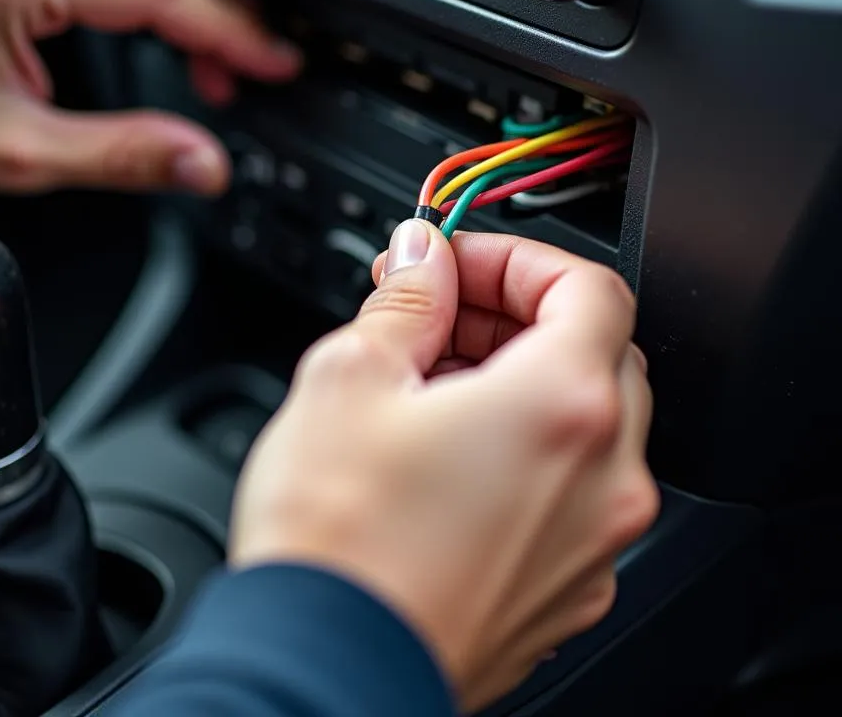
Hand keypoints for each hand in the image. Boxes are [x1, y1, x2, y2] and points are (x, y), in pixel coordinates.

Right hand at [230, 224, 657, 710]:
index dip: (517, 258)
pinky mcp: (566, 585)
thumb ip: (408, 299)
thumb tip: (424, 257)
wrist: (322, 670)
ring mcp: (593, 541)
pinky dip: (523, 447)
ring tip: (427, 383)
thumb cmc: (336, 540)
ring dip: (518, 378)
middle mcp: (604, 478)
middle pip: (594, 349)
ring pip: (583, 420)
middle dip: (515, 314)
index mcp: (563, 406)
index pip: (588, 287)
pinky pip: (569, 488)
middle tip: (437, 311)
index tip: (458, 262)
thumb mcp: (352, 376)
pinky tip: (444, 452)